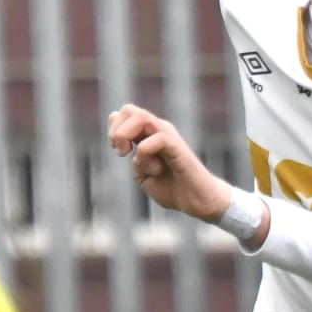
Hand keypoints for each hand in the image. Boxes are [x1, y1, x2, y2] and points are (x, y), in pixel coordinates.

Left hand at [108, 104, 230, 221]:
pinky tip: (154, 168)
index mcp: (149, 135)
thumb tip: (136, 151)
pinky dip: (146, 152)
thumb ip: (136, 162)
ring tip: (130, 154)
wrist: (197, 201)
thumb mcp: (144, 177)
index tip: (119, 151)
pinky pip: (158, 138)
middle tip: (122, 152)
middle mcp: (159, 130)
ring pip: (141, 116)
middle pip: (129, 110)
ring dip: (125, 135)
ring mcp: (169, 137)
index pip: (124, 114)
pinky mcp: (178, 148)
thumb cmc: (173, 189)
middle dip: (116, 130)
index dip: (114, 129)